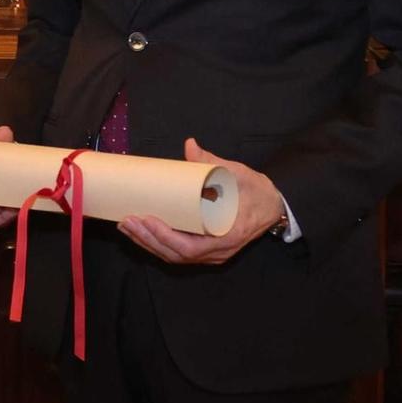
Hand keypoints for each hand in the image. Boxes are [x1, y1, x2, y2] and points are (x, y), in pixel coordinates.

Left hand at [117, 138, 287, 265]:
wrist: (274, 207)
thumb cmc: (257, 192)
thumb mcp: (239, 174)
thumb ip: (213, 162)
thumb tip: (190, 146)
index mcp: (229, 235)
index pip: (191, 246)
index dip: (166, 236)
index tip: (148, 219)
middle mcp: (219, 251)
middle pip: (177, 254)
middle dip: (148, 239)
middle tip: (127, 221)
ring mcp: (213, 254)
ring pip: (175, 256)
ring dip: (149, 243)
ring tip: (127, 227)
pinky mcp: (206, 251)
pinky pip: (179, 253)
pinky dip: (158, 244)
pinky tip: (142, 233)